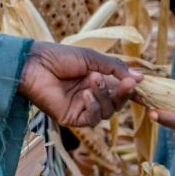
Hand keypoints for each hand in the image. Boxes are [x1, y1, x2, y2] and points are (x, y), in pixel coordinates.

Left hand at [16, 42, 139, 127]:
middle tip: (126, 83)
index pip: (120, 89)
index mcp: (97, 79)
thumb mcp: (91, 58)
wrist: (33, 64)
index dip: (131, 89)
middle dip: (123, 93)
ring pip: (107, 111)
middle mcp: (91, 94)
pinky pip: (92, 119)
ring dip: (105, 96)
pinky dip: (93, 106)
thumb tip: (140, 78)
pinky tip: (85, 95)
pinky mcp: (72, 118)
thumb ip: (115, 68)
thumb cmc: (58, 57)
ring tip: (93, 80)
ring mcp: (82, 107)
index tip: (142, 84)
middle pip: (117, 103)